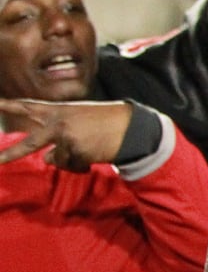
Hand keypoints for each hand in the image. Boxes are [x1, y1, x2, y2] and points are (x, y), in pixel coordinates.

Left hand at [0, 99, 131, 171]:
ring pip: (57, 160)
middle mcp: (59, 124)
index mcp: (60, 111)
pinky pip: (72, 166)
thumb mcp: (81, 120)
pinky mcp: (76, 152)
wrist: (132, 127)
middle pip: (30, 143)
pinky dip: (81, 166)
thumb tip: (46, 159)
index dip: (9, 105)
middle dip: (11, 153)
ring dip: (70, 161)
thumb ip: (60, 135)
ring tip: (87, 152)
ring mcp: (66, 139)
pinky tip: (93, 158)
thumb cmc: (108, 123)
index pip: (30, 107)